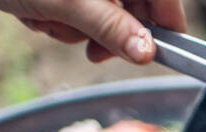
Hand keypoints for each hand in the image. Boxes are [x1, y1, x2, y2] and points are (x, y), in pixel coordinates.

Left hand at [0, 0, 186, 64]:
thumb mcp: (69, 3)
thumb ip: (111, 27)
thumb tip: (147, 52)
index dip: (167, 24)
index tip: (164, 52)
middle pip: (133, 5)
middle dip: (107, 30)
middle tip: (93, 53)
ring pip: (104, 11)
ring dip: (76, 26)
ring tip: (47, 20)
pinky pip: (80, 7)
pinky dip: (60, 16)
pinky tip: (38, 12)